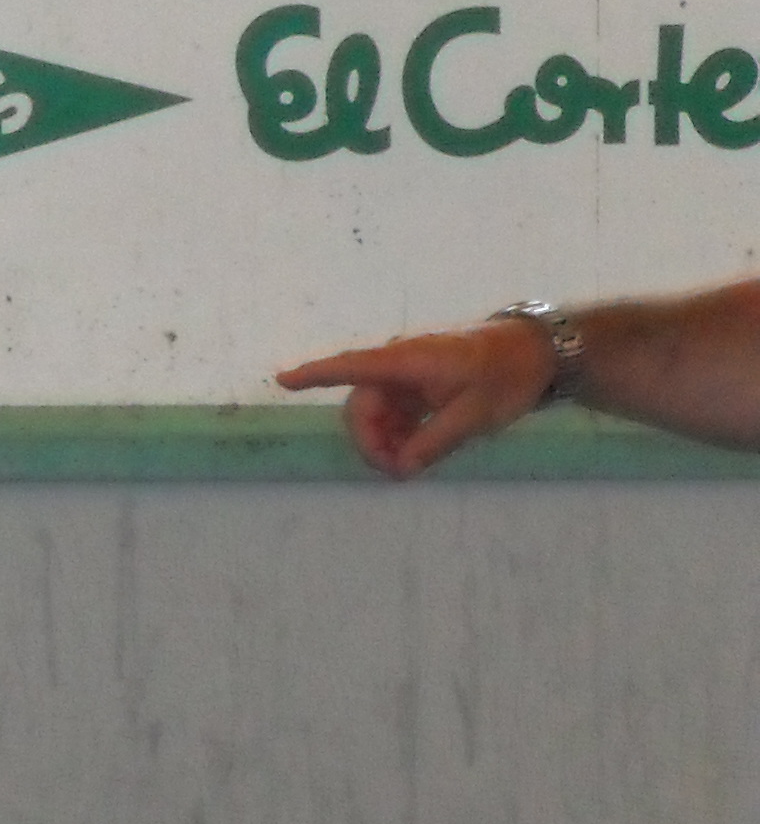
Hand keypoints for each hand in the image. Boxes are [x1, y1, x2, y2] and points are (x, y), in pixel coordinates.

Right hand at [276, 318, 555, 476]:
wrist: (540, 351)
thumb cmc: (507, 374)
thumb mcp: (474, 414)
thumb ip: (434, 442)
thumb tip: (401, 467)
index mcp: (408, 360)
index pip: (351, 366)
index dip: (315, 374)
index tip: (282, 381)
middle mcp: (400, 362)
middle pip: (364, 404)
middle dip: (371, 441)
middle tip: (397, 473)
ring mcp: (409, 373)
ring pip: (379, 411)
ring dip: (387, 440)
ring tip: (410, 467)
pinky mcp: (421, 382)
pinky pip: (396, 410)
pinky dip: (401, 433)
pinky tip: (416, 452)